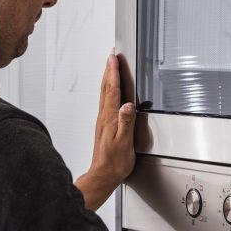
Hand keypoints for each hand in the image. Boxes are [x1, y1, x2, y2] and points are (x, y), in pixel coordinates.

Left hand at [76, 50, 135, 207]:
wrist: (102, 176)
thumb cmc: (114, 162)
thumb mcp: (124, 143)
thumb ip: (126, 122)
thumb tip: (128, 105)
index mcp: (110, 118)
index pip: (112, 90)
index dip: (113, 72)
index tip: (114, 57)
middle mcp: (104, 117)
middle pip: (105, 87)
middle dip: (108, 69)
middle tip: (111, 55)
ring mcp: (102, 121)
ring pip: (104, 93)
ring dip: (107, 78)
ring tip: (110, 67)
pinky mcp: (104, 126)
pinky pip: (105, 101)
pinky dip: (108, 90)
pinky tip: (110, 91)